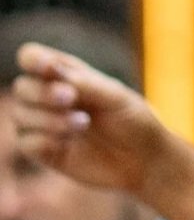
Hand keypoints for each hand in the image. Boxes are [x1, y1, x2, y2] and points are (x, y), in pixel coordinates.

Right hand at [10, 44, 170, 196]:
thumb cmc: (134, 120)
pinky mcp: (45, 152)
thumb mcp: (115, 97)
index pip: (32, 58)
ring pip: (21, 115)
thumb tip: (51, 68)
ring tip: (83, 123)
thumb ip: (84, 83)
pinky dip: (43, 140)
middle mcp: (49, 97)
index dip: (33, 59)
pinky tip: (67, 143)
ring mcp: (45, 125)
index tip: (48, 67)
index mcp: (66, 74)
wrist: (145, 161)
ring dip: (47, 118)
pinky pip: (26, 143)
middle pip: (22, 87)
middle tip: (71, 98)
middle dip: (43, 93)